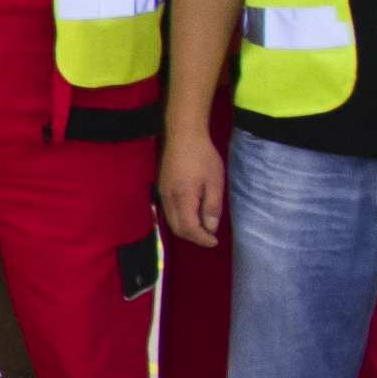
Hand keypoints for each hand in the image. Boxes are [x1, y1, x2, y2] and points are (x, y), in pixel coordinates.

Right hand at [159, 128, 225, 247]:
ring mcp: (163, 194)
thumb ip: (212, 206)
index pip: (189, 228)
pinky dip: (180, 220)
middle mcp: (168, 199)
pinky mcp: (162, 189)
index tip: (214, 241)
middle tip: (210, 237)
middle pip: (177, 228)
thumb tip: (210, 227)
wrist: (183, 136)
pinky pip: (168, 212)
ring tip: (203, 228)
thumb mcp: (215, 181)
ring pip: (171, 221)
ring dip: (186, 229)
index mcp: (182, 197)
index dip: (202, 238)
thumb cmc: (203, 156)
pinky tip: (192, 215)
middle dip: (193, 237)